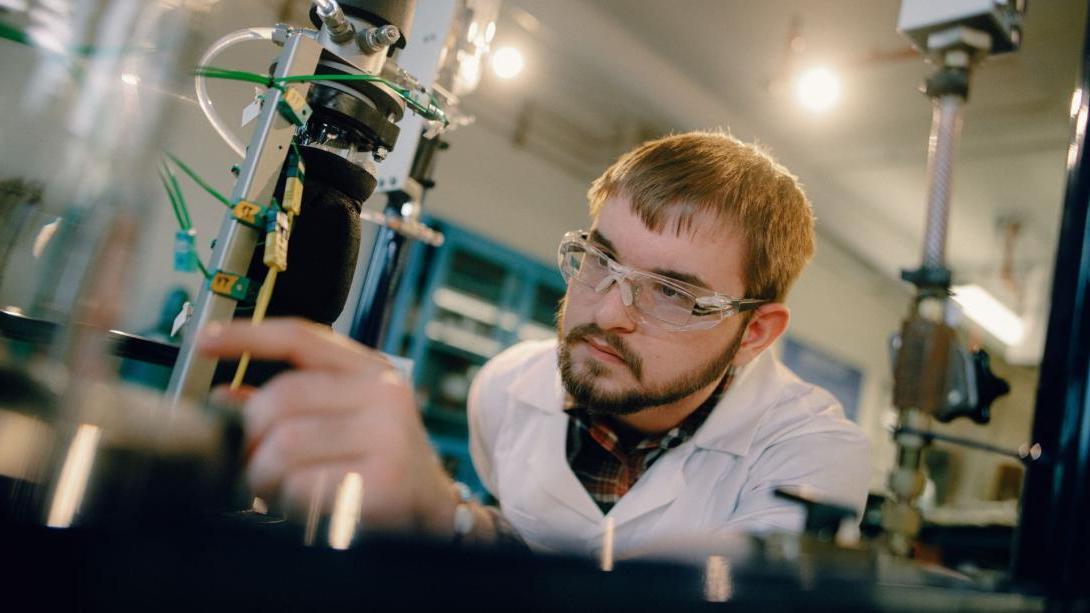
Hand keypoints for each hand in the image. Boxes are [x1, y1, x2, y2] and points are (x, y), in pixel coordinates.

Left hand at [198, 318, 457, 536]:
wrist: (434, 514)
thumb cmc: (379, 466)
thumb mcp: (346, 421)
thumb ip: (293, 405)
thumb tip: (226, 396)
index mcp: (372, 372)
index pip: (302, 337)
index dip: (248, 335)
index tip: (205, 341)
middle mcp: (384, 395)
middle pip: (280, 399)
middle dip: (250, 439)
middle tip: (249, 466)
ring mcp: (387, 436)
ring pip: (284, 445)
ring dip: (264, 477)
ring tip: (274, 491)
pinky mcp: (383, 481)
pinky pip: (304, 487)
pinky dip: (290, 503)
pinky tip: (303, 508)